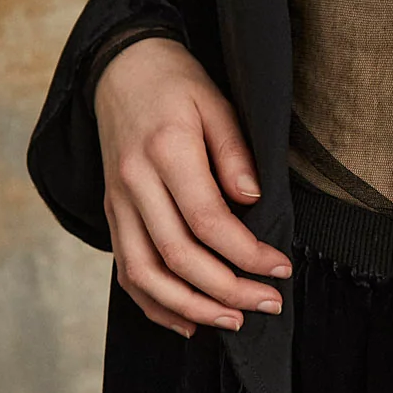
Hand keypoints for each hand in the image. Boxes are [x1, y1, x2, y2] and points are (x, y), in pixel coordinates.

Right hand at [93, 37, 290, 337]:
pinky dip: (154, 304)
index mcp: (165, 151)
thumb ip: (236, 153)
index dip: (246, 252)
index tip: (280, 268)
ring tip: (232, 321)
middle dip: (226, 290)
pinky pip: (126, 271)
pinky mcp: (111, 214)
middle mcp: (134, 183)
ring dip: (190, 307)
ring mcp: (116, 202)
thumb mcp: (216, 103)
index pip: (207, 220)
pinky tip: (188, 322)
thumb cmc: (177, 86)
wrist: (120, 70)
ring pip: (144, 273)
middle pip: (177, 255)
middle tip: (267, 304)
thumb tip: (252, 200)